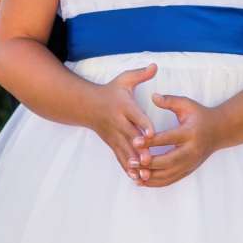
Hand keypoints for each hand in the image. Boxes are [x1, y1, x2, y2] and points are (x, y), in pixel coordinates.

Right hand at [84, 64, 156, 181]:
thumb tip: (155, 65)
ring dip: (133, 162)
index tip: (151, 133)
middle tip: (149, 159)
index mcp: (123, 106)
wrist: (86, 105)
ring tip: (144, 174)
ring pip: (124, 150)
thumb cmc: (110, 91)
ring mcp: (114, 135)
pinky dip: (127, 167)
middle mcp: (118, 122)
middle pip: (130, 136)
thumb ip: (140, 74)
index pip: (135, 116)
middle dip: (139, 148)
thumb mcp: (124, 80)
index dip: (143, 124)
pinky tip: (135, 177)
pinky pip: (119, 157)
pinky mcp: (112, 143)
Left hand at [139, 93, 219, 187]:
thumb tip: (153, 96)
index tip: (134, 141)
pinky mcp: (189, 170)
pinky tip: (142, 181)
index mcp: (190, 133)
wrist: (220, 131)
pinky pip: (171, 180)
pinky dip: (156, 183)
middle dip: (149, 163)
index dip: (150, 141)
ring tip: (133, 173)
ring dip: (150, 176)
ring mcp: (191, 163)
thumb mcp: (187, 104)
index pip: (168, 139)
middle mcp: (192, 150)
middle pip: (168, 160)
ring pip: (169, 174)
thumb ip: (169, 100)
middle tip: (132, 162)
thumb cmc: (200, 115)